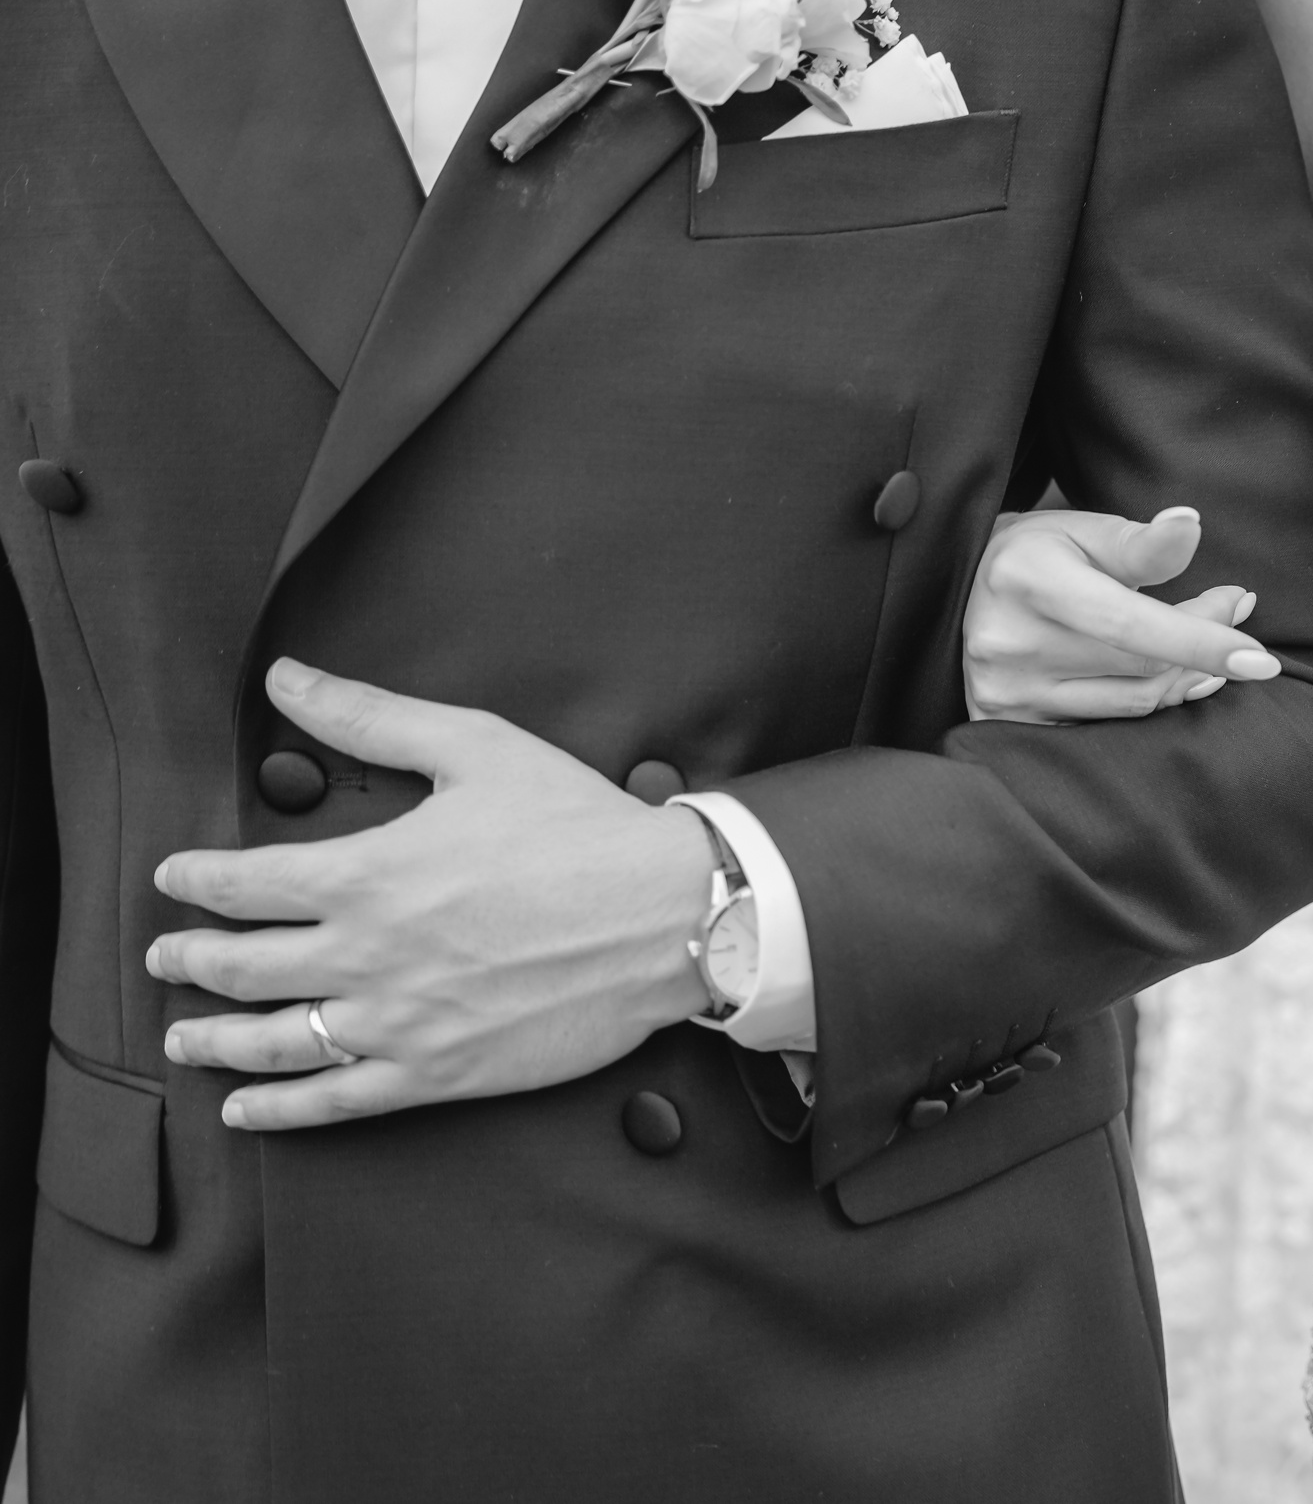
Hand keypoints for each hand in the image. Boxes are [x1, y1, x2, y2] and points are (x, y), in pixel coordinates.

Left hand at [149, 660, 717, 1130]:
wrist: (668, 915)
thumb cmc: (580, 827)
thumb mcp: (476, 748)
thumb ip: (370, 717)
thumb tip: (289, 680)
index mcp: (365, 874)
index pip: (243, 883)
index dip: (195, 879)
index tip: (176, 878)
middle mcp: (365, 956)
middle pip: (240, 967)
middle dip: (188, 960)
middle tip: (167, 956)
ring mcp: (399, 1022)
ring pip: (273, 1041)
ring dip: (212, 1037)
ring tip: (184, 1034)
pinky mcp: (439, 1072)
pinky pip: (335, 1099)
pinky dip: (278, 1108)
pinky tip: (245, 1108)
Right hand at [964, 505, 1281, 723]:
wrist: (961, 588)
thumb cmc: (1035, 553)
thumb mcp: (1083, 531)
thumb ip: (1141, 541)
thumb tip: (1190, 524)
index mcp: (1028, 581)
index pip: (1130, 625)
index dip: (1200, 640)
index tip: (1260, 657)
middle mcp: (1011, 644)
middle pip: (1142, 664)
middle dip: (1204, 641)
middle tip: (1235, 609)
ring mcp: (1007, 692)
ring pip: (1133, 701)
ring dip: (1187, 675)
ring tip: (1210, 646)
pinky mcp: (1010, 723)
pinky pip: (1108, 725)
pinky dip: (1153, 703)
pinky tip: (1176, 679)